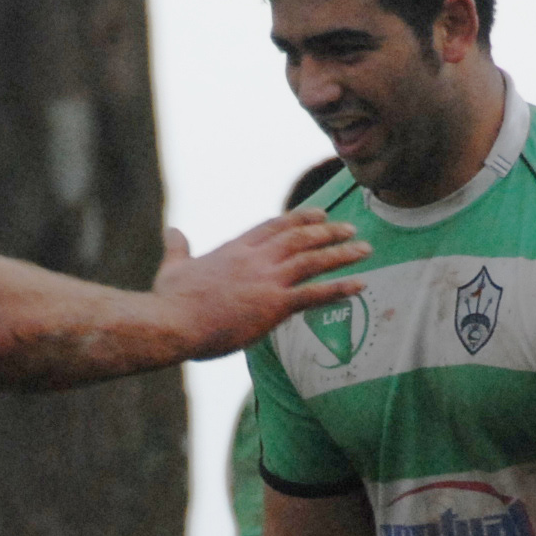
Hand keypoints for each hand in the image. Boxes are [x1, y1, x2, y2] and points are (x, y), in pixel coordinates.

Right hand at [153, 213, 370, 359]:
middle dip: (327, 231)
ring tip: (365, 248)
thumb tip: (173, 230)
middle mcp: (255, 258)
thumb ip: (178, 248)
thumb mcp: (174, 266)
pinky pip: (315, 294)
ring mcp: (267, 279)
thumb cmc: (170, 301)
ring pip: (313, 259)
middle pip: (299, 236)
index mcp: (234, 249)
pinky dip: (340, 288)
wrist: (173, 322)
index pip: (273, 227)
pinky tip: (361, 284)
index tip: (319, 214)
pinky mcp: (275, 304)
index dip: (299, 218)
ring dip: (342, 253)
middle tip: (350, 228)